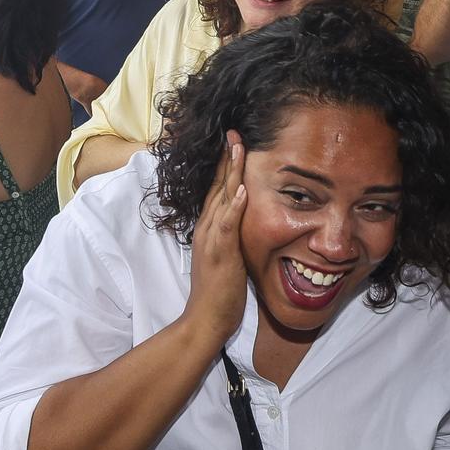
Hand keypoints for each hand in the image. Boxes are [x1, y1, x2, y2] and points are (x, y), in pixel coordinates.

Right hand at [183, 133, 249, 343]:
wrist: (205, 318)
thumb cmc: (219, 292)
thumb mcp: (224, 256)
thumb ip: (229, 237)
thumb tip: (239, 223)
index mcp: (209, 228)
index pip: (217, 190)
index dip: (225, 166)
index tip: (233, 143)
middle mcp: (207, 228)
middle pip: (218, 186)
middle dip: (227, 158)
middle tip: (234, 131)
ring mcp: (211, 239)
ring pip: (222, 198)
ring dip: (231, 171)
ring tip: (238, 146)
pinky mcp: (220, 253)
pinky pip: (228, 225)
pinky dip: (235, 206)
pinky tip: (243, 189)